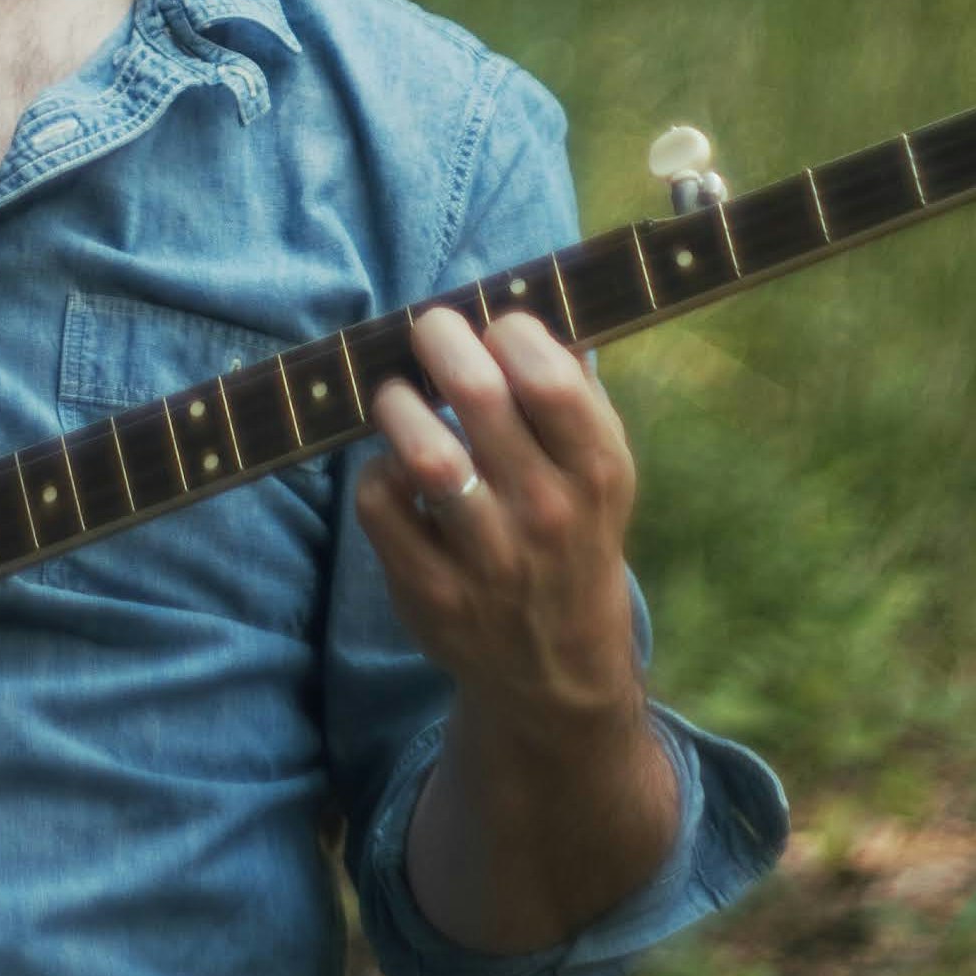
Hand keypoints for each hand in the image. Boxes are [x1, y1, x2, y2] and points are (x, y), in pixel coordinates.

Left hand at [356, 307, 645, 741]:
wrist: (556, 670)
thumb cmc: (573, 536)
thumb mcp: (600, 473)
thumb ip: (572, 396)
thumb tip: (529, 305)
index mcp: (599, 472)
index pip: (552, 379)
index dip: (511, 332)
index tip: (493, 326)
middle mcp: (548, 515)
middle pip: (479, 399)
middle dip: (440, 344)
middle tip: (426, 331)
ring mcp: (488, 559)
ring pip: (423, 455)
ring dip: (398, 406)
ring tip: (397, 395)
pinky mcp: (429, 592)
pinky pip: (380, 505)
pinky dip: (375, 473)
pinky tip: (392, 472)